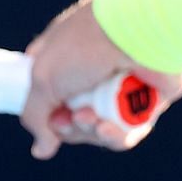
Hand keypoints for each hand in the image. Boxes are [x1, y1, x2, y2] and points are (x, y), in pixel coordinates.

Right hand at [20, 0, 181, 159]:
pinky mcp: (145, 101)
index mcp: (65, 55)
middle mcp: (92, 71)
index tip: (47, 114)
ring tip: (90, 118)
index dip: (45, 112)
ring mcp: (120, 87)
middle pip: (71, 118)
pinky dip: (114, 136)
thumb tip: (42, 150)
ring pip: (98, 129)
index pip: (49, 92)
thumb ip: (35, 115)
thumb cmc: (87, 44)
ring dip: (89, 131)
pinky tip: (106, 128)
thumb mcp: (44, 77)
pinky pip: (127, 131)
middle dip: (67, 126)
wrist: (140, 30)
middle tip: (70, 117)